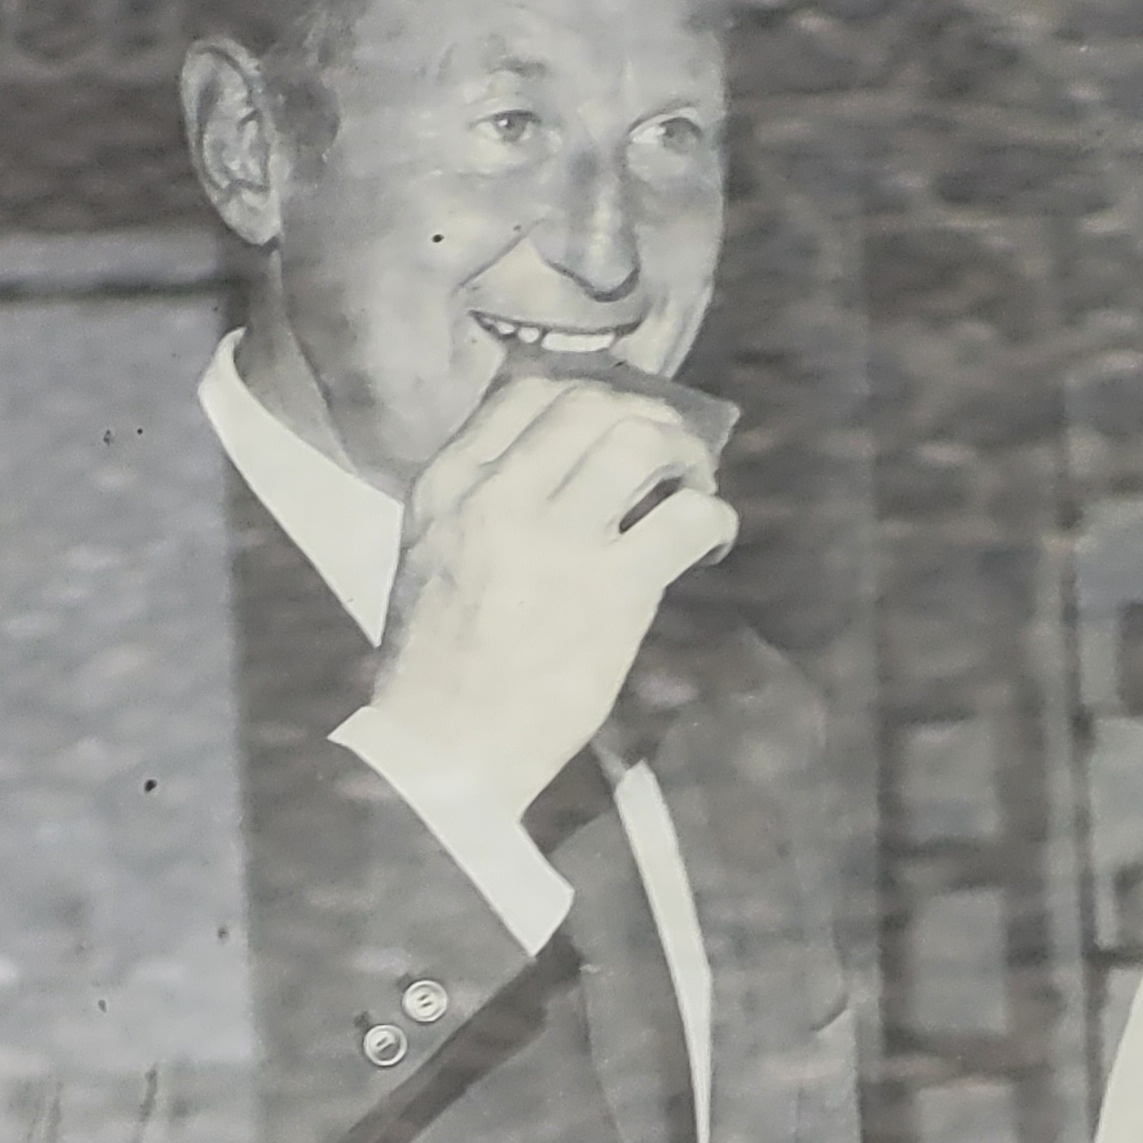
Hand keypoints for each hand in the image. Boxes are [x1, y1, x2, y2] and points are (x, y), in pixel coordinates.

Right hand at [360, 375, 738, 826]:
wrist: (444, 749)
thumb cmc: (438, 665)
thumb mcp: (430, 553)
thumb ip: (476, 500)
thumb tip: (548, 465)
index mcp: (450, 483)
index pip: (529, 393)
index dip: (591, 395)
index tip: (618, 420)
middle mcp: (502, 496)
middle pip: (593, 406)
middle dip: (648, 417)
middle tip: (673, 453)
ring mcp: (559, 540)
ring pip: (640, 442)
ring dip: (685, 454)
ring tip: (696, 485)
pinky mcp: (613, 591)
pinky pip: (684, 519)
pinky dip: (713, 518)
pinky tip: (712, 540)